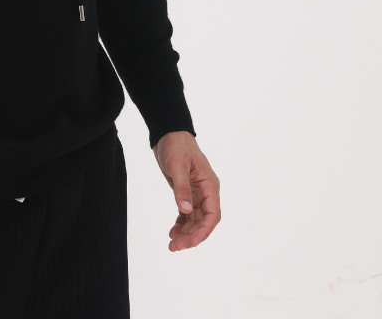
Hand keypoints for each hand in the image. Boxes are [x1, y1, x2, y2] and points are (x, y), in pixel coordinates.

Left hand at [153, 131, 219, 250]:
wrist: (168, 134)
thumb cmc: (176, 145)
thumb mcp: (177, 166)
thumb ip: (182, 188)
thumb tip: (186, 210)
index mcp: (210, 185)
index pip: (213, 214)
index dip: (204, 231)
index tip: (191, 243)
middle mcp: (206, 191)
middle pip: (204, 221)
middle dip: (192, 236)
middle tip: (175, 247)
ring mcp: (197, 193)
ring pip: (195, 220)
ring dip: (186, 233)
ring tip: (172, 245)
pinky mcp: (186, 193)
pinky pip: (187, 213)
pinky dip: (181, 224)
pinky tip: (172, 232)